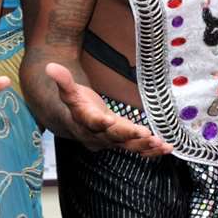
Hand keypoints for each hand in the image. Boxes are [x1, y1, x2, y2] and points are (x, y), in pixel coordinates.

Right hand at [45, 62, 171, 156]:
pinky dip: (151, 151)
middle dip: (129, 135)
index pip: (91, 122)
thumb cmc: (76, 105)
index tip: (108, 120)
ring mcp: (111, 142)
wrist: (77, 124)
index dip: (99, 122)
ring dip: (145, 146)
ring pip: (128, 146)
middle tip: (144, 134)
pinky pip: (137, 150)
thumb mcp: (68, 91)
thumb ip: (63, 80)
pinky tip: (166, 148)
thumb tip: (50, 66)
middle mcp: (97, 135)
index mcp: (84, 121)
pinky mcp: (122, 144)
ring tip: (160, 143)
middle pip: (113, 136)